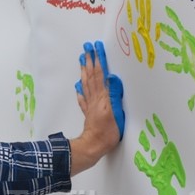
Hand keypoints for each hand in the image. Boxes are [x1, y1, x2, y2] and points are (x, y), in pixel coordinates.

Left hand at [70, 41, 122, 175]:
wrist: (94, 146)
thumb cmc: (107, 132)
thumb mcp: (116, 113)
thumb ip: (114, 94)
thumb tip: (112, 77)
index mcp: (102, 97)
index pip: (101, 74)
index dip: (99, 60)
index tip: (97, 47)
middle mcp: (95, 98)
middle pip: (91, 76)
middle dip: (90, 60)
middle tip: (87, 47)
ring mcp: (90, 105)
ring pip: (86, 84)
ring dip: (84, 70)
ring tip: (82, 60)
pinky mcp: (88, 113)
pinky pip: (83, 98)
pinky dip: (80, 90)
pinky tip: (78, 85)